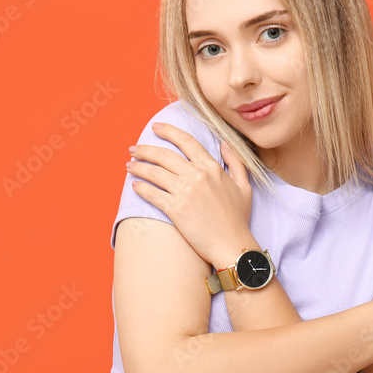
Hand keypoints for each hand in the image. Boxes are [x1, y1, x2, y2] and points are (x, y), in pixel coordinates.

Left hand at [127, 122, 253, 267]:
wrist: (232, 245)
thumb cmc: (238, 219)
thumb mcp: (244, 186)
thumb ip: (235, 162)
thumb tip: (224, 143)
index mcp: (212, 167)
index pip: (186, 141)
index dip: (168, 131)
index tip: (156, 127)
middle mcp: (197, 176)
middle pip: (164, 155)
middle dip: (145, 149)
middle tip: (134, 149)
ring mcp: (185, 192)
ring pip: (154, 172)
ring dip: (138, 167)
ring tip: (129, 165)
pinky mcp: (175, 210)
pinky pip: (152, 194)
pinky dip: (141, 188)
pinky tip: (134, 185)